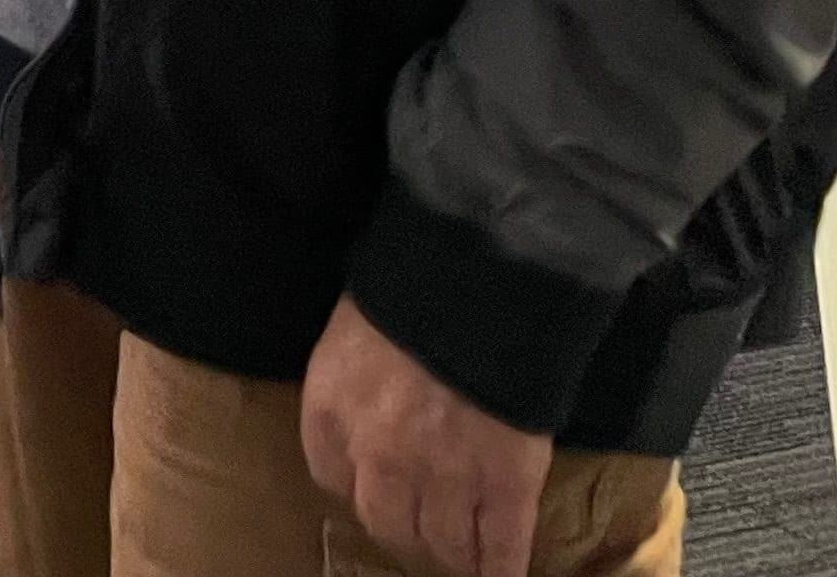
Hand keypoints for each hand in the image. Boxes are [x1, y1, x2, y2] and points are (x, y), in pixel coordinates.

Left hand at [300, 295, 550, 576]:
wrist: (476, 288)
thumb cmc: (409, 290)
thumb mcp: (354, 327)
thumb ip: (355, 377)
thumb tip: (374, 397)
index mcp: (331, 413)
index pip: (333, 479)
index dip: (359, 486)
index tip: (376, 488)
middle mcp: (377, 457)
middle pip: (387, 522)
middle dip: (406, 528)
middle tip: (423, 527)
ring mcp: (443, 478)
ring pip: (445, 543)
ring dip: (454, 552)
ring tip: (465, 554)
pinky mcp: (505, 488)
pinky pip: (502, 547)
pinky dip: (503, 568)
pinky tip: (502, 574)